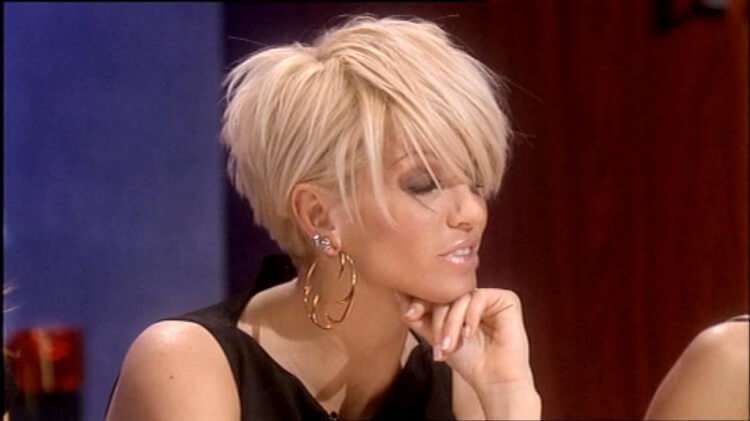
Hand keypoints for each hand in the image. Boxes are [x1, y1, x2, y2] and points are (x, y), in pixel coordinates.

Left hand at [393, 288, 534, 389]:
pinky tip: (469, 335)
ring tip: (451, 346)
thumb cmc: (468, 361)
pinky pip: (479, 297)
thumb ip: (419, 317)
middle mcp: (473, 296)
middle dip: (437, 319)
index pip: (436, 292)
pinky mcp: (506, 299)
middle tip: (437, 342)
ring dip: (452, 323)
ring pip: (460, 296)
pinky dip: (470, 317)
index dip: (420, 300)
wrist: (494, 380)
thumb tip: (397, 293)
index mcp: (459, 302)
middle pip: (446, 293)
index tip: (409, 314)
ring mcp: (490, 297)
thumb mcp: (436, 336)